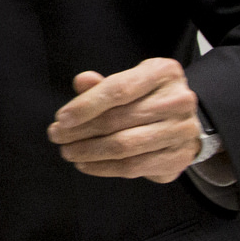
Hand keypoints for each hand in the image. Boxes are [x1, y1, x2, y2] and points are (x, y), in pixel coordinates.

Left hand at [47, 58, 202, 182]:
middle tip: (56, 136)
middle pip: (118, 120)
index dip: (86, 105)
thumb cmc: (147, 98)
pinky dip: (103, 168)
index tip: (61, 119)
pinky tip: (85, 164)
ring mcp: (182, 130)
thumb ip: (102, 85)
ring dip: (89, 151)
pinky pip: (133, 166)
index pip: (119, 90)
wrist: (183, 121)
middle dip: (80, 130)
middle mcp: (178, 100)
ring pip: (124, 146)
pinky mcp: (179, 158)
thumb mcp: (128, 82)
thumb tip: (81, 81)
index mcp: (163, 72)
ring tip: (67, 151)